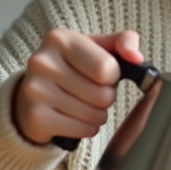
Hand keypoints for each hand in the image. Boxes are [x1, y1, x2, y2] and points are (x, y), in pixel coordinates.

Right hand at [14, 29, 143, 145]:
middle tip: (92, 92)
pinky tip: (74, 118)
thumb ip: (124, 40)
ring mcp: (36, 91)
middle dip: (106, 97)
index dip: (113, 76)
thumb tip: (137, 58)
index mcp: (60, 39)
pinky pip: (83, 130)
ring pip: (94, 115)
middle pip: (103, 95)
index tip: (101, 74)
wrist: (33, 93)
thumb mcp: (97, 46)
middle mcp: (42, 62)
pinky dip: (87, 128)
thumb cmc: (73, 67)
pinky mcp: (36, 117)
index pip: (107, 68)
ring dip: (98, 114)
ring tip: (83, 105)